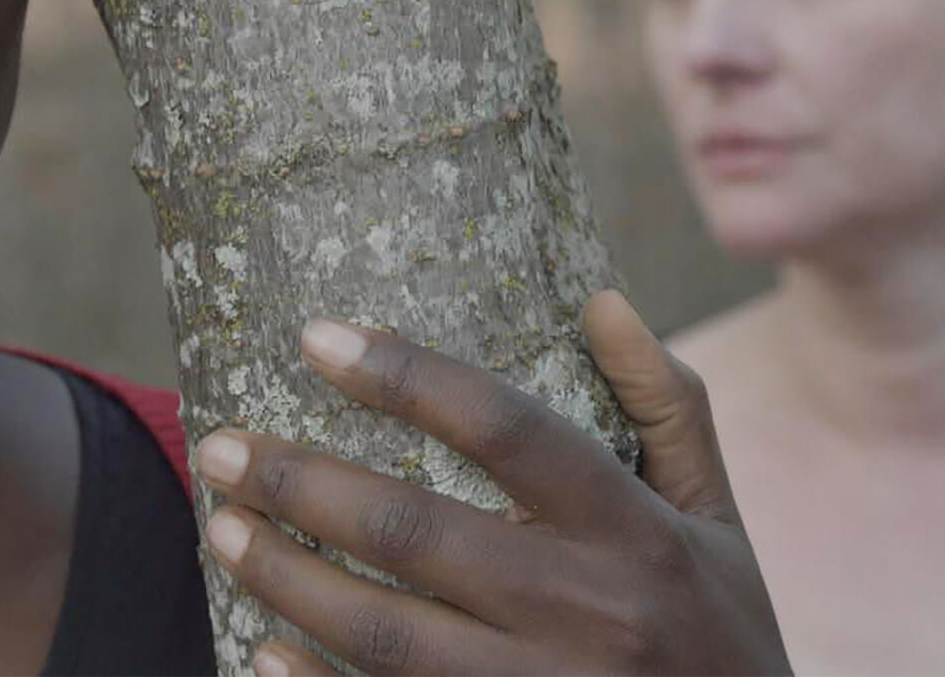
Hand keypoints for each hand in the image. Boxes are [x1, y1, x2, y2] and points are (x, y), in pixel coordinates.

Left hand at [194, 290, 792, 675]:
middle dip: (300, 483)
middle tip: (218, 446)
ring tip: (221, 529)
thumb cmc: (726, 640)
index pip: (506, 429)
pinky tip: (264, 650)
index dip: (406, 375)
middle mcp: (589, 612)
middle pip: (416, 533)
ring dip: (286, 579)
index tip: (316, 336)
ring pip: (385, 633)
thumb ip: (670, 409)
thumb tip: (601, 302)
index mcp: (637, 533)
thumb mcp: (722, 524)